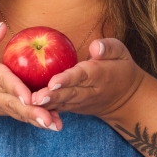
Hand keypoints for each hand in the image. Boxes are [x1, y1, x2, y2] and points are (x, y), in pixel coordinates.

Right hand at [0, 22, 61, 130]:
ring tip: (56, 125)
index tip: (30, 97)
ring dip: (37, 120)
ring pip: (18, 113)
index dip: (16, 89)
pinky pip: (20, 115)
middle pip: (13, 103)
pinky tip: (54, 123)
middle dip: (32, 112)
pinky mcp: (5, 110)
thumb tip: (2, 26)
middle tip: (49, 119)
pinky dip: (36, 120)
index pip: (2, 81)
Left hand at [30, 38, 144, 120]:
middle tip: (35, 98)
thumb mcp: (121, 53)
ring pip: (63, 103)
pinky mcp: (75, 107)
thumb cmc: (120, 67)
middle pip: (69, 93)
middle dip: (52, 96)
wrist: (126, 98)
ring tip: (30, 104)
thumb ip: (108, 47)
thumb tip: (95, 47)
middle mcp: (90, 91)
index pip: (82, 76)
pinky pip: (61, 109)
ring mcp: (82, 102)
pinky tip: (31, 108)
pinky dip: (48, 110)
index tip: (52, 82)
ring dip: (47, 105)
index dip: (67, 79)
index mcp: (99, 74)